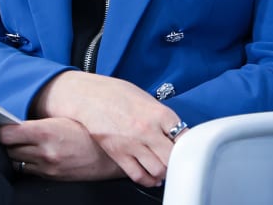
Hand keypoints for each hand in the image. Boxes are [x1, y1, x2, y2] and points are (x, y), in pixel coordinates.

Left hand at [0, 117, 123, 180]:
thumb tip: (16, 120)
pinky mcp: (51, 177)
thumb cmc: (88, 132)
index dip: (0, 130)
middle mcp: (44, 152)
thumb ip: (38, 122)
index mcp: (45, 132)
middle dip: (7, 142)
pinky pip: (30, 171)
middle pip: (9, 150)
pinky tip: (33, 155)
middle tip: (10, 134)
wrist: (108, 155)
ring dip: (16, 153)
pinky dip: (27, 163)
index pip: (6, 135)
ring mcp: (47, 168)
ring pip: (17, 162)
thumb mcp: (62, 119)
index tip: (0, 126)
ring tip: (21, 144)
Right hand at [30, 71, 185, 186]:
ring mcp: (132, 144)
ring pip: (159, 170)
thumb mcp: (143, 97)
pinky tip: (150, 175)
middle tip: (174, 158)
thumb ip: (160, 115)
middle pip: (174, 158)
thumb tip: (173, 130)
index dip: (187, 144)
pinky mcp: (118, 154)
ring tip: (162, 166)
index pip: (185, 137)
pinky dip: (148, 179)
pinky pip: (138, 175)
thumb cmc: (112, 92)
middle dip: (176, 160)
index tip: (185, 146)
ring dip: (163, 171)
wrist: (84, 95)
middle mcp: (148, 130)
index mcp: (158, 113)